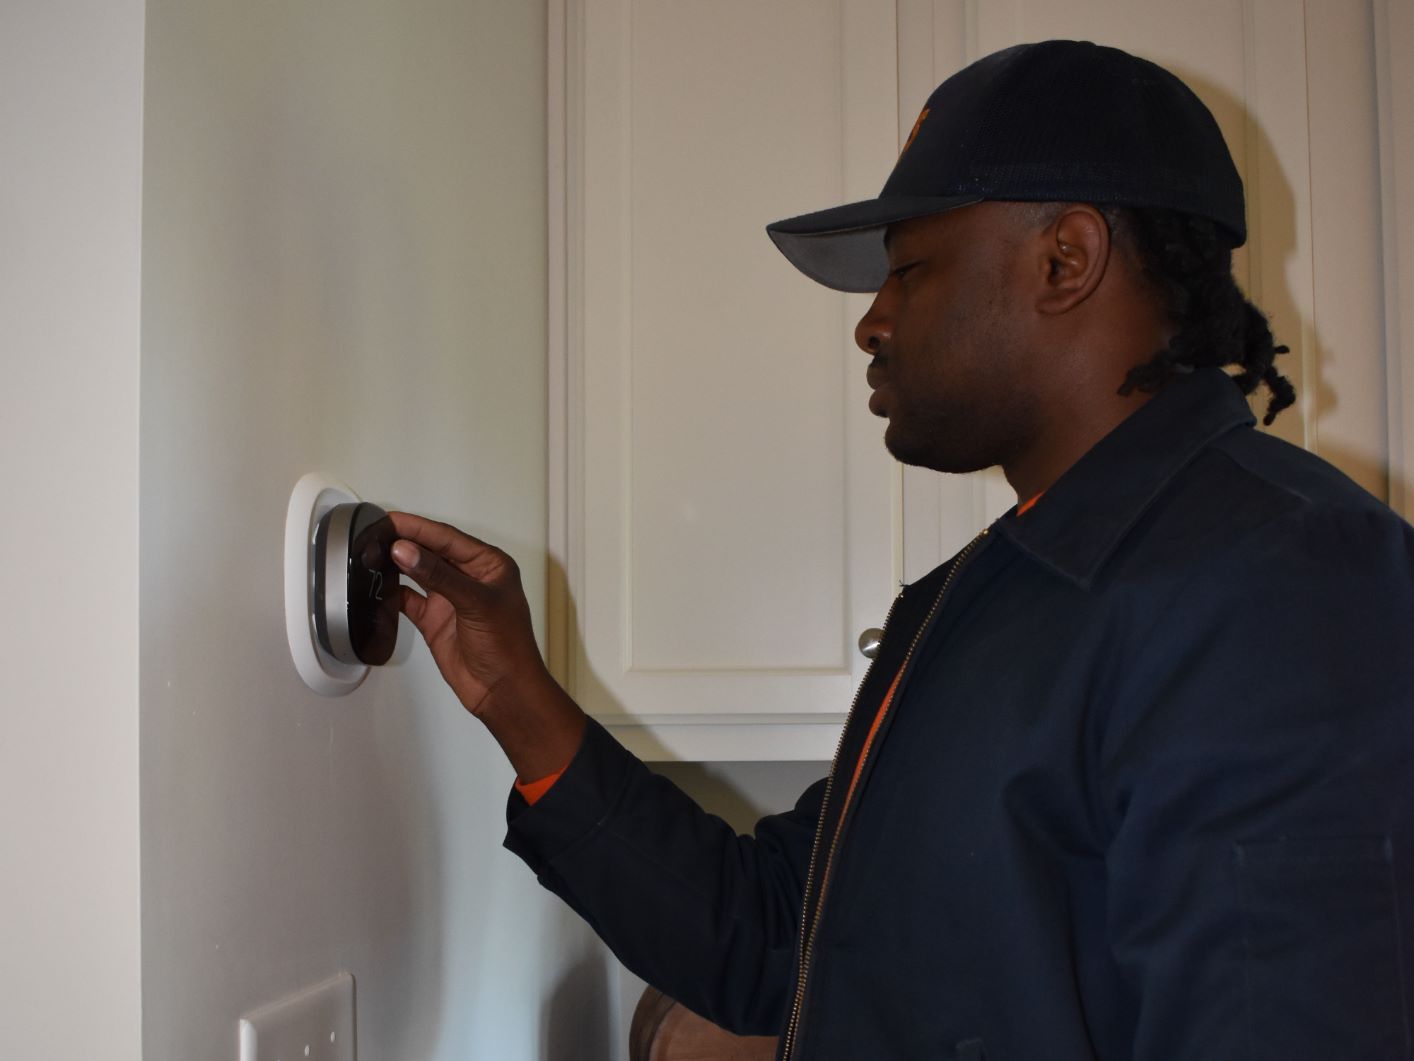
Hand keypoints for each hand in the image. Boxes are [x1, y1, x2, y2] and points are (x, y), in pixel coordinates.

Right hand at [389, 511, 585, 779]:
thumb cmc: (507, 646)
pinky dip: (392, 593)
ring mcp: (450, 599)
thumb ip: (439, 576)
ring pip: (418, 573)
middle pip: (431, 552)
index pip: (448, 538)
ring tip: (369, 553)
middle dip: (405, 543)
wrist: (503, 691)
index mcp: (489, 565)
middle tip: (374, 533)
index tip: (391, 520)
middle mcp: (469, 578)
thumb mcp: (476, 603)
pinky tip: (376, 585)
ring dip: (397, 565)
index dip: (419, 528)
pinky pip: (409, 600)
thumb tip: (405, 550)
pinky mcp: (435, 620)